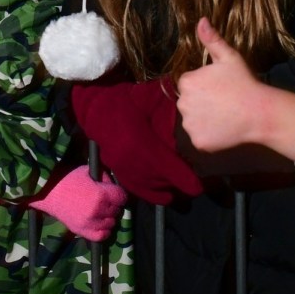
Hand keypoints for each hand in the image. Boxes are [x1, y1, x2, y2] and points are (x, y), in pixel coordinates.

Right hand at [29, 165, 126, 241]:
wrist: (47, 192)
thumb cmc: (68, 178)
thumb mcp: (88, 171)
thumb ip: (104, 177)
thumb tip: (113, 184)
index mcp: (101, 194)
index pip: (122, 197)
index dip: (119, 193)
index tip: (113, 192)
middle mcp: (98, 211)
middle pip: (117, 210)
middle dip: (113, 204)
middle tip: (105, 200)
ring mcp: (90, 223)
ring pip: (111, 223)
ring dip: (108, 217)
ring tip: (100, 211)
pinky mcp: (82, 231)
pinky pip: (101, 236)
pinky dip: (103, 230)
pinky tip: (99, 223)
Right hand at [71, 76, 201, 205]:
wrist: (96, 109)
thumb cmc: (126, 101)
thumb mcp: (150, 98)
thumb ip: (169, 105)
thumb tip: (193, 109)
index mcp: (140, 142)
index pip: (167, 167)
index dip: (185, 180)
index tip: (198, 187)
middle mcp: (130, 161)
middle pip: (160, 181)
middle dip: (179, 185)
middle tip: (196, 184)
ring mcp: (122, 170)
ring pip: (150, 188)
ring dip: (167, 189)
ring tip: (183, 187)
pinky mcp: (118, 173)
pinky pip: (138, 189)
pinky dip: (153, 193)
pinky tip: (165, 195)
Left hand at [177, 18, 294, 161]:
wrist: (259, 112)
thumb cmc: (244, 83)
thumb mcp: (229, 57)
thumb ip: (212, 40)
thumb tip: (200, 20)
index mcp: (187, 82)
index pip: (188, 84)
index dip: (204, 86)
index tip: (220, 88)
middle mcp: (183, 104)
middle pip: (188, 103)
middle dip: (201, 102)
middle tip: (223, 102)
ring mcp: (190, 125)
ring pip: (193, 121)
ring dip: (204, 119)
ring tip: (224, 115)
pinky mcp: (198, 141)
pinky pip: (200, 137)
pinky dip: (209, 135)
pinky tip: (224, 128)